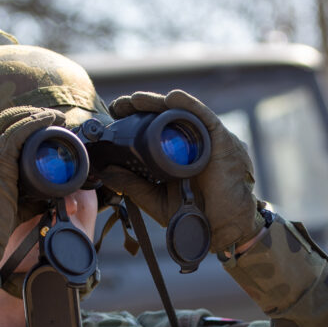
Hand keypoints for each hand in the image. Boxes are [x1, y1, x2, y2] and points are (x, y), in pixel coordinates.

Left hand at [101, 90, 264, 253]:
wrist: (223, 228)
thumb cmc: (195, 214)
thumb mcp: (154, 197)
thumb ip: (131, 184)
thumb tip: (105, 171)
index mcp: (176, 153)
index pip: (154, 128)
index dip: (135, 119)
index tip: (114, 116)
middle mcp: (191, 143)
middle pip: (165, 117)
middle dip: (142, 107)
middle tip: (120, 105)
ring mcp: (206, 140)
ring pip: (181, 113)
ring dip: (158, 103)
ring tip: (136, 100)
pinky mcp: (222, 140)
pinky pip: (205, 118)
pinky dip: (190, 106)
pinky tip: (173, 98)